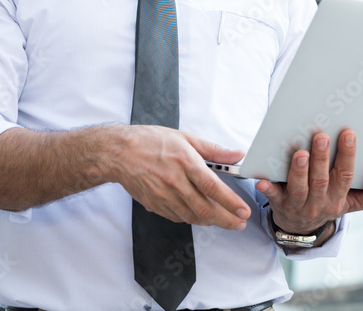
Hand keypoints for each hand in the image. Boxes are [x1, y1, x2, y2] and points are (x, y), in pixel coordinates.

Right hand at [114, 125, 250, 229]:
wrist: (119, 153)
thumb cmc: (151, 142)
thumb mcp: (186, 138)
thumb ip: (214, 150)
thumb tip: (236, 154)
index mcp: (185, 162)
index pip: (213, 187)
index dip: (230, 202)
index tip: (243, 209)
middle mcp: (175, 182)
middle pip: (205, 208)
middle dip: (226, 219)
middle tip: (240, 223)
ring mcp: (163, 196)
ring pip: (192, 216)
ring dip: (211, 222)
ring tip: (225, 221)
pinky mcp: (155, 204)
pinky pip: (178, 217)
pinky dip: (192, 218)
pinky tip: (201, 216)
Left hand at [256, 130, 362, 236]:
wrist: (301, 228)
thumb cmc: (329, 203)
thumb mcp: (353, 204)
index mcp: (339, 198)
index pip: (345, 176)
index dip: (348, 155)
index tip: (349, 133)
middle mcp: (320, 202)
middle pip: (322, 180)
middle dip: (322, 158)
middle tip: (321, 136)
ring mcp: (298, 204)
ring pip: (300, 188)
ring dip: (299, 171)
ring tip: (300, 153)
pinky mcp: (280, 204)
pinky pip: (273, 197)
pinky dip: (268, 189)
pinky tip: (262, 180)